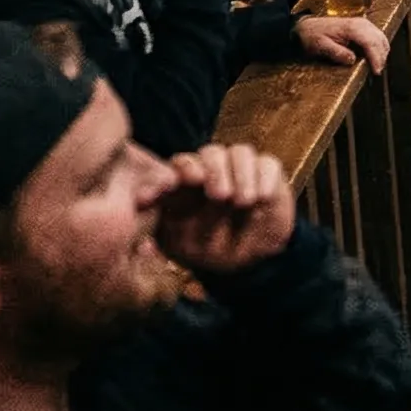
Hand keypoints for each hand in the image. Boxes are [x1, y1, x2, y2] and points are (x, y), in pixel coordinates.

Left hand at [156, 145, 294, 276]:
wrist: (253, 257)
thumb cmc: (211, 250)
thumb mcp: (183, 248)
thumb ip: (164, 237)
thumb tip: (144, 243)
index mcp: (185, 186)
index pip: (178, 167)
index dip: (182, 169)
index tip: (184, 183)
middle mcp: (212, 172)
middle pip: (209, 154)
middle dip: (214, 171)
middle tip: (220, 196)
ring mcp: (240, 169)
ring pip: (239, 153)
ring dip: (241, 174)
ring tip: (243, 201)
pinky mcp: (267, 172)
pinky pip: (267, 163)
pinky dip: (264, 178)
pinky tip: (262, 197)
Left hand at [295, 15, 388, 73]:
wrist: (309, 26)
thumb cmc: (314, 35)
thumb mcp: (321, 46)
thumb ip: (337, 53)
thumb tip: (352, 60)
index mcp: (351, 28)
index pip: (370, 42)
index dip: (376, 58)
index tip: (376, 71)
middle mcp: (361, 23)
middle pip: (379, 40)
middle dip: (381, 57)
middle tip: (377, 71)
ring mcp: (364, 23)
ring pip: (381, 37)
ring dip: (382, 52)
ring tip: (377, 66)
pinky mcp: (364, 26)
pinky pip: (378, 36)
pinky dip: (380, 47)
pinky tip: (375, 56)